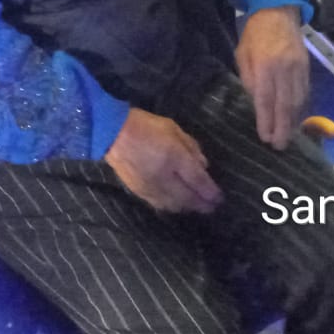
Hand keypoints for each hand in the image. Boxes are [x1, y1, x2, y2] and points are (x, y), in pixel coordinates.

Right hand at [103, 108, 222, 213]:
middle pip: (189, 198)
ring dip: (189, 207)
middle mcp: (165, 176)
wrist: (113, 135)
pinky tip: (178, 205)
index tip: (220, 198)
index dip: (211, 192)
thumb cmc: (146, 126)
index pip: (198, 181)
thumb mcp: (173, 128)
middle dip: (203, 205)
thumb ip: (191, 147)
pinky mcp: (140, 193)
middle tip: (213, 207)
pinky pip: (161, 205)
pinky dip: (173, 207)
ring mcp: (152, 187)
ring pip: (175, 205)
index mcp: (174, 157)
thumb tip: (204, 166)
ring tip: (198, 206)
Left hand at [235, 6, 308, 149]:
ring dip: (293, 122)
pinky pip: (305, 93)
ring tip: (287, 138)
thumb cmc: (255, 34)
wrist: (278, 12)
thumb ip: (249, 79)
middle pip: (285, 105)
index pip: (266, 99)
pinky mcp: (307, 68)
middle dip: (282, 128)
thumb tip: (256, 102)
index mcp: (265, 65)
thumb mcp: (243, 54)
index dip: (266, 121)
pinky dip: (301, 109)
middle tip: (279, 146)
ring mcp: (298, 69)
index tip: (265, 138)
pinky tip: (296, 120)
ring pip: (298, 101)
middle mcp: (284, 69)